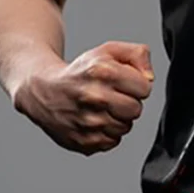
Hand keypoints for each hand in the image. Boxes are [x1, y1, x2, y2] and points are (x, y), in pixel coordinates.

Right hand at [14, 40, 154, 155]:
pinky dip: (106, 133)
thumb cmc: (81, 71)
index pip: (144, 88)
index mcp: (103, 72)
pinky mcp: (82, 141)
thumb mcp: (109, 50)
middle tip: (113, 96)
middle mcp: (94, 97)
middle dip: (129, 102)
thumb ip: (138, 55)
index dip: (137, 85)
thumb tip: (149, 78)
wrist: (44, 90)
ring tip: (101, 108)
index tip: (124, 83)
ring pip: (125, 127)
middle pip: (136, 110)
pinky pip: (112, 142)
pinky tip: (94, 120)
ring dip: (118, 119)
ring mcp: (87, 122)